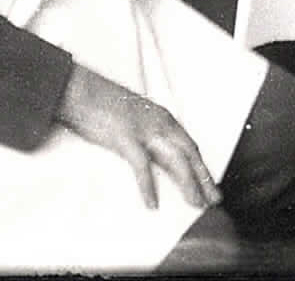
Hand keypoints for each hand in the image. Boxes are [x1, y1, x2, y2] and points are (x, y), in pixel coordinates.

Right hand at [56, 63, 217, 211]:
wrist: (80, 90)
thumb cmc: (102, 105)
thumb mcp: (133, 118)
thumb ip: (145, 135)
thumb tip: (151, 158)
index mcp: (162, 118)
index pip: (189, 145)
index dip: (201, 166)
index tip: (209, 184)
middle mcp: (160, 123)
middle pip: (190, 154)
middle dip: (204, 178)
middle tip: (214, 199)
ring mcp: (145, 130)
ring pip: (176, 160)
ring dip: (188, 184)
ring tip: (195, 203)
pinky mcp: (126, 138)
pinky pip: (142, 166)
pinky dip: (148, 186)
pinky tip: (152, 203)